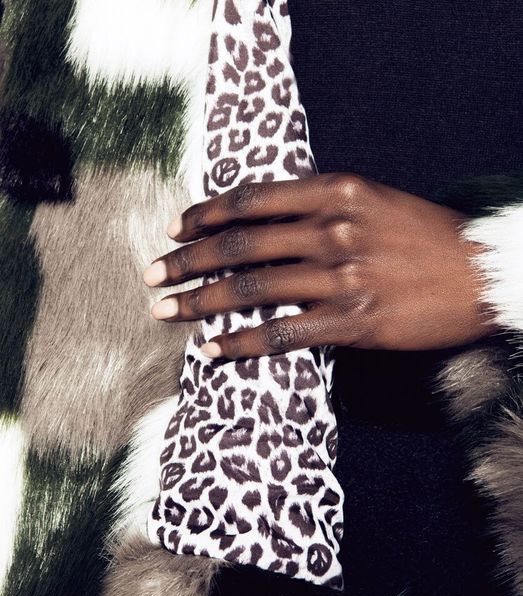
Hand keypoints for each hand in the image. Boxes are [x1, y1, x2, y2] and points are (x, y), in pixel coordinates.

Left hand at [143, 174, 496, 358]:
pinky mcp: (353, 322)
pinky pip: (281, 335)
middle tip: (153, 275)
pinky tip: (209, 349)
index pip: (250, 200)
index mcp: (336, 191)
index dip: (203, 215)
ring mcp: (342, 277)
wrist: (483, 274)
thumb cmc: (427, 238)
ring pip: (250, 290)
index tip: (175, 229)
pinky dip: (238, 343)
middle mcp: (333, 229)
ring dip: (198, 302)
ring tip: (165, 312)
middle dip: (186, 261)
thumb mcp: (374, 201)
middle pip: (238, 245)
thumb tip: (265, 221)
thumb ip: (320, 205)